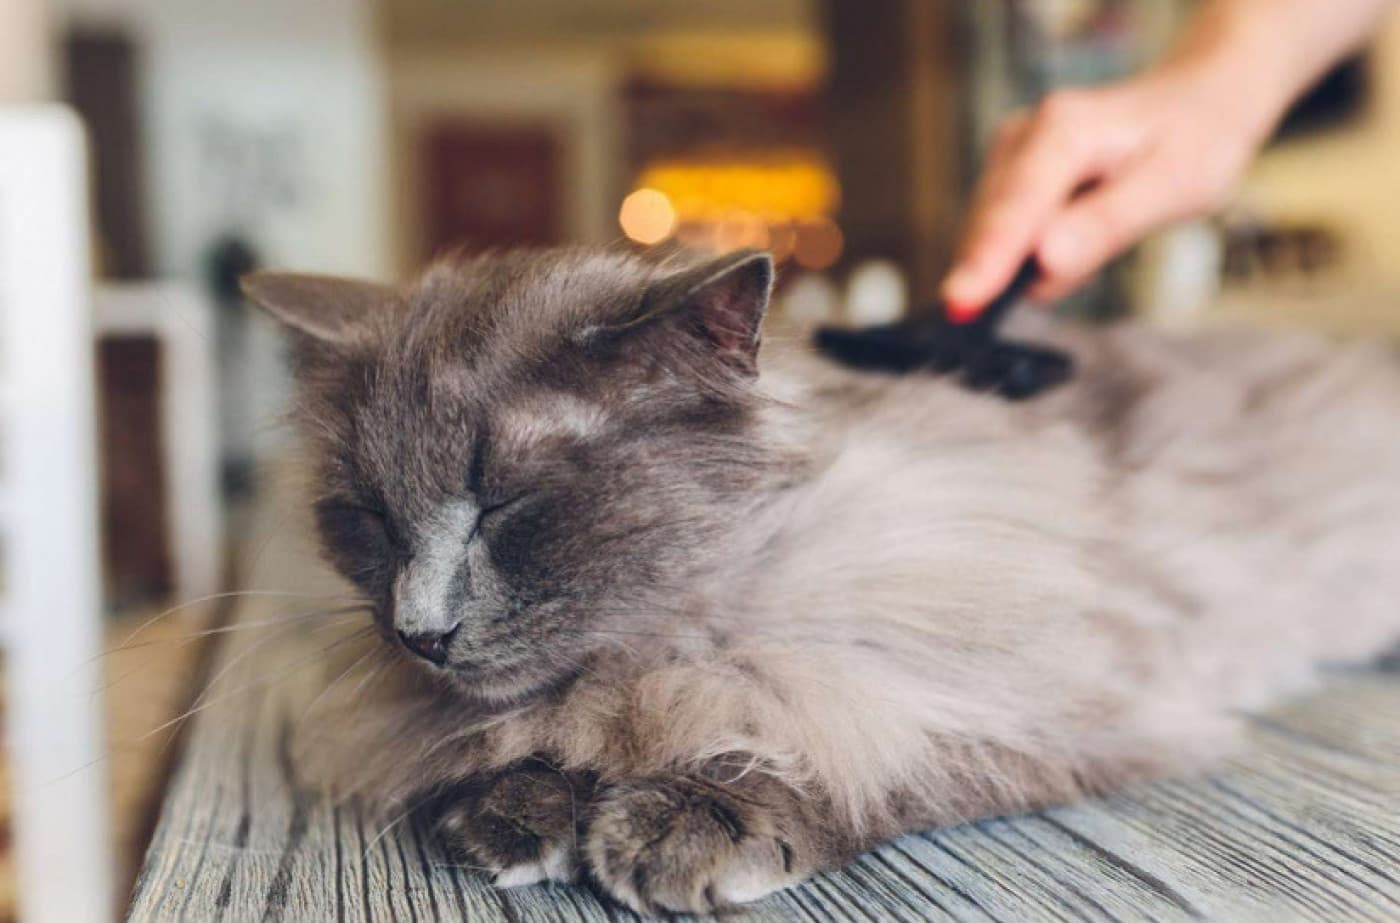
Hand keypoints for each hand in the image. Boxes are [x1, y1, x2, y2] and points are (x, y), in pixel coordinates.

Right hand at [941, 66, 1267, 315]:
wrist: (1195, 103)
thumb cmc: (1193, 143)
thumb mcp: (1174, 188)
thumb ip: (1105, 226)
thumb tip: (1045, 263)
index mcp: (1064, 131)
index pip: (1015, 209)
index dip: (987, 260)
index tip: (960, 304)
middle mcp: (1024, 135)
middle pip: (992, 225)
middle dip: (1011, 270)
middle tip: (1082, 272)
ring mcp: (1010, 153)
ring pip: (990, 232)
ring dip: (1025, 263)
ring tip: (1101, 235)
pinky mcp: (1008, 173)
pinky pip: (1002, 231)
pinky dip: (1029, 254)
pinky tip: (1078, 237)